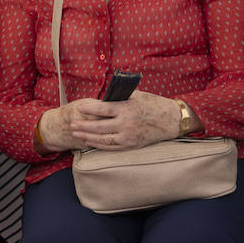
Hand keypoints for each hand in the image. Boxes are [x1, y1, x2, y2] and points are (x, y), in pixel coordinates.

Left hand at [60, 91, 179, 149]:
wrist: (171, 120)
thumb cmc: (154, 104)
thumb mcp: (137, 95)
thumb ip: (120, 97)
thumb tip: (103, 97)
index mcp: (127, 108)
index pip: (103, 109)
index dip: (89, 109)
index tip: (78, 108)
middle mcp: (126, 124)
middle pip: (99, 126)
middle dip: (83, 126)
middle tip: (72, 125)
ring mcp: (128, 136)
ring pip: (102, 139)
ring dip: (88, 137)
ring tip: (77, 134)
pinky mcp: (131, 145)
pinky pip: (111, 147)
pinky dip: (99, 145)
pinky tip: (90, 142)